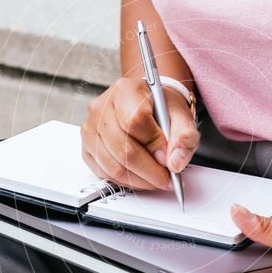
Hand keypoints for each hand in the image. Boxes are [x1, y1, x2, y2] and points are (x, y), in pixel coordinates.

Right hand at [81, 77, 198, 190]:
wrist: (146, 106)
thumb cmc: (161, 109)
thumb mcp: (182, 116)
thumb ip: (184, 136)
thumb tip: (175, 163)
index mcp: (126, 91)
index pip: (135, 121)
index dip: (154, 146)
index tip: (170, 159)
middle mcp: (102, 108)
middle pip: (123, 149)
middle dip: (150, 171)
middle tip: (168, 179)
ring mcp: (91, 128)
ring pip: (114, 166)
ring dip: (140, 180)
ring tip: (157, 179)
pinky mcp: (87, 147)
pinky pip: (105, 173)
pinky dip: (127, 181)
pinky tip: (142, 177)